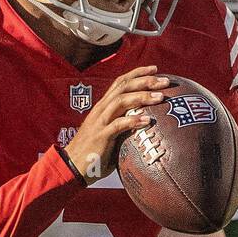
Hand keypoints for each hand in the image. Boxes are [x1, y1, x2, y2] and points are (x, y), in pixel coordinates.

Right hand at [63, 66, 168, 181]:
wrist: (72, 167)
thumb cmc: (93, 154)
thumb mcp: (110, 136)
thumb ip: (124, 129)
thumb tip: (145, 131)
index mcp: (103, 107)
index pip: (120, 82)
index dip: (138, 73)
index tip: (155, 69)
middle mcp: (101, 110)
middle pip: (124, 87)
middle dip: (145, 81)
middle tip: (165, 81)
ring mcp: (100, 122)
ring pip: (121, 101)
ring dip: (142, 96)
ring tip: (160, 97)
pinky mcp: (100, 136)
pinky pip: (118, 125)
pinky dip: (133, 121)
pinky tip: (147, 121)